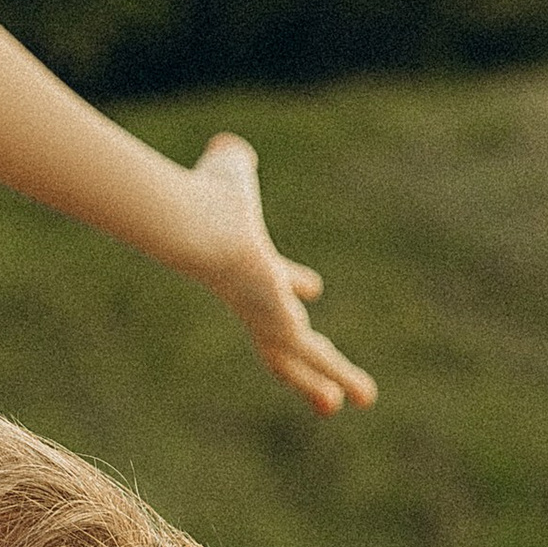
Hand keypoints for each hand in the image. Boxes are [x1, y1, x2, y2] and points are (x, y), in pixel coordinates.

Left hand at [181, 135, 375, 415]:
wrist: (192, 226)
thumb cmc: (206, 196)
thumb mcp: (228, 171)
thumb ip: (231, 160)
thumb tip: (227, 145)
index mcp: (251, 269)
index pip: (276, 284)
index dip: (292, 284)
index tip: (312, 287)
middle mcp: (257, 301)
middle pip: (284, 339)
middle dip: (307, 361)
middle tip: (325, 386)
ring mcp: (267, 317)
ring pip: (300, 357)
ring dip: (328, 379)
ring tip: (355, 401)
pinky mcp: (279, 325)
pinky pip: (311, 354)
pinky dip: (333, 374)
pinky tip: (354, 395)